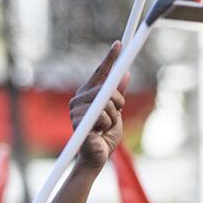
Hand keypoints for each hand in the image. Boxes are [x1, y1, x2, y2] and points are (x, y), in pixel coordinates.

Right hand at [71, 41, 128, 168]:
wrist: (96, 157)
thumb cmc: (104, 136)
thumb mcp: (116, 112)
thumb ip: (118, 94)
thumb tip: (125, 74)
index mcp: (87, 94)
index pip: (100, 72)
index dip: (110, 58)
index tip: (120, 44)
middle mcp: (78, 99)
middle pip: (108, 88)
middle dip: (118, 102)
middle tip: (115, 115)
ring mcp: (76, 110)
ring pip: (107, 103)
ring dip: (113, 117)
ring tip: (105, 127)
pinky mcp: (78, 121)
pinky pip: (103, 116)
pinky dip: (107, 125)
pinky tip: (99, 132)